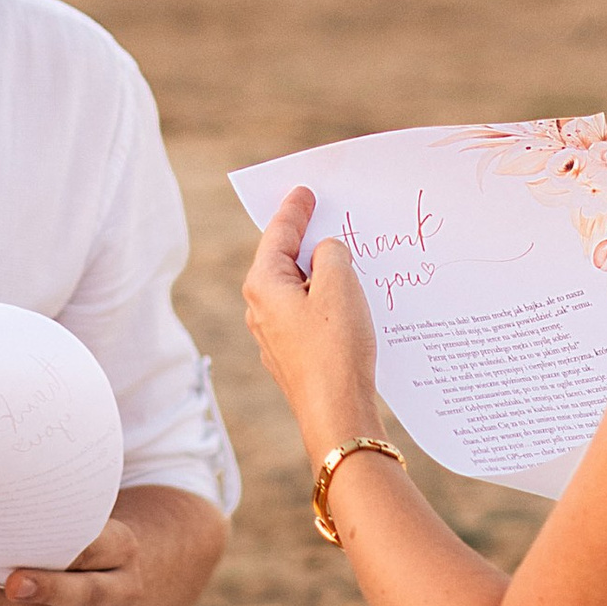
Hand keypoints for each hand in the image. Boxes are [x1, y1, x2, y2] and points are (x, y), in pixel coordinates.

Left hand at [0, 512, 150, 605]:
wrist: (109, 577)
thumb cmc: (78, 538)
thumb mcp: (81, 521)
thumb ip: (53, 521)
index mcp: (123, 548)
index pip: (94, 551)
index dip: (62, 555)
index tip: (22, 556)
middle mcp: (124, 591)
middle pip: (82, 595)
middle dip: (39, 592)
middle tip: (3, 584)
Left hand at [243, 187, 381, 460]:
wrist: (337, 414)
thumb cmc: (336, 347)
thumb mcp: (339, 284)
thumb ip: (331, 253)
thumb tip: (325, 253)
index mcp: (263, 285)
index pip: (277, 234)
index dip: (295, 209)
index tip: (305, 190)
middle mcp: (260, 310)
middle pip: (284, 261)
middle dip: (306, 240)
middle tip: (324, 215)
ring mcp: (274, 337)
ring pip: (297, 290)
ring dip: (319, 273)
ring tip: (344, 257)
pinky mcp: (293, 357)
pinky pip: (307, 314)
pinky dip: (324, 300)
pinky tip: (346, 301)